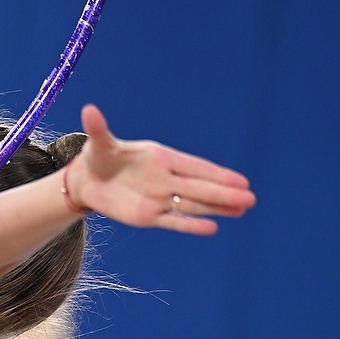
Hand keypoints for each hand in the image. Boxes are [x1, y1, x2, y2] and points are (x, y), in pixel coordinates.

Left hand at [65, 104, 255, 234]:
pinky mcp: (148, 217)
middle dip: (223, 194)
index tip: (240, 180)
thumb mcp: (98, 143)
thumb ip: (99, 130)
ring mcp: (158, 199)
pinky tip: (213, 228)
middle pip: (199, 189)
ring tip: (243, 209)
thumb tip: (89, 110)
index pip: (194, 167)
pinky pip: (173, 222)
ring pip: (192, 205)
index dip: (216, 174)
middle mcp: (165, 179)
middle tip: (250, 199)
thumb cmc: (99, 156)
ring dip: (216, 208)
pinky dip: (190, 225)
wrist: (88, 180)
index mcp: (160, 159)